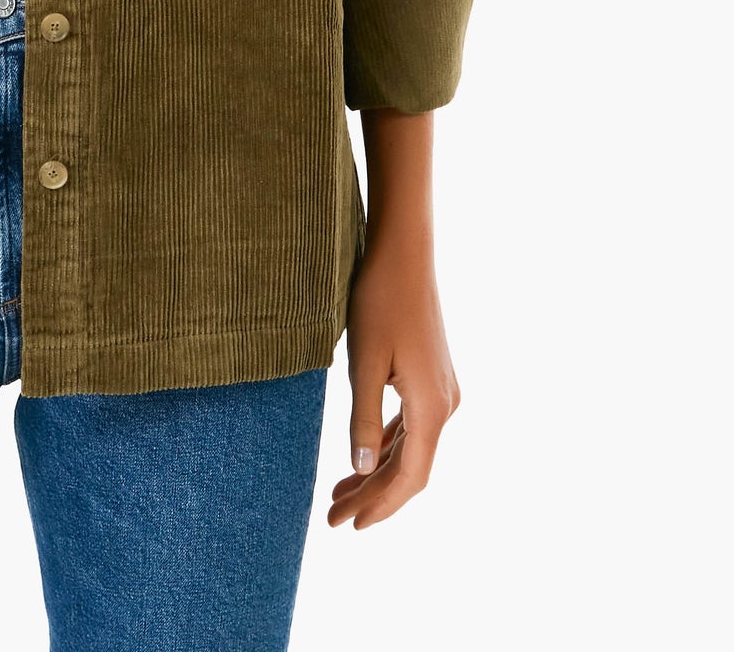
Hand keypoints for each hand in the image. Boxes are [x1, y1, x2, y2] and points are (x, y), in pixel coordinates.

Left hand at [327, 234, 460, 529]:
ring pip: (411, 448)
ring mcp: (442, 391)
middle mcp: (445, 404)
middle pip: (410, 467)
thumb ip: (364, 418)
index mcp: (432, 407)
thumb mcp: (365, 362)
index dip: (380, 505)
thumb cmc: (380, 300)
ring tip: (339, 494)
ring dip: (377, 472)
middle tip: (333, 518)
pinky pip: (412, 425)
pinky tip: (363, 457)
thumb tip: (362, 467)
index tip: (348, 526)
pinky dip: (387, 446)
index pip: (410, 477)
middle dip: (373, 496)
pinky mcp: (432, 377)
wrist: (403, 252)